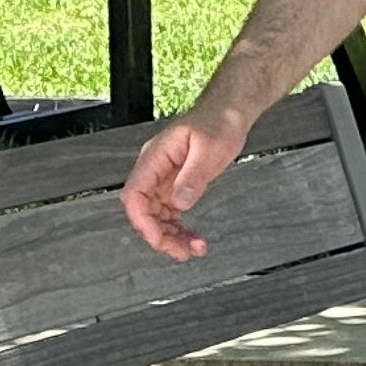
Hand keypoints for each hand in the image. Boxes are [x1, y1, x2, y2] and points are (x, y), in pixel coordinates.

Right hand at [121, 106, 251, 260]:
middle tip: (182, 252)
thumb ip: (194, 176)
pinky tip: (193, 238)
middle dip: (160, 235)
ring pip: (157, 216)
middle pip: (144, 211)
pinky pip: (171, 213)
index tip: (158, 239)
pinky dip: (179, 228)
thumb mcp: (209, 148)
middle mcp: (154, 171)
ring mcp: (164, 179)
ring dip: (171, 236)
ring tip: (193, 249)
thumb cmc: (218, 122)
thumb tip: (179, 203)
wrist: (230, 114)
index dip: (142, 221)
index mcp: (154, 158)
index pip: (135, 195)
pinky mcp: (176, 185)